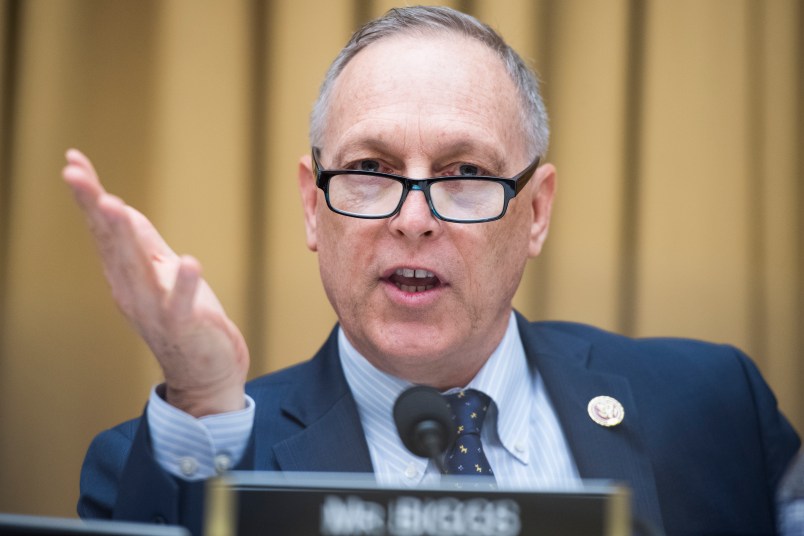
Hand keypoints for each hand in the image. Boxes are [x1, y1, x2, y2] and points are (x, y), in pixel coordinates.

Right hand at [62, 149, 248, 416]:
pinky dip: (184, 284)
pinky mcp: (185, 325)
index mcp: (126, 274)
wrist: (205, 373)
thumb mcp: (163, 272)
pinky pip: (182, 303)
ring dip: (125, 238)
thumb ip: (144, 243)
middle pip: (112, 244)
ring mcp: (156, 308)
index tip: (73, 160)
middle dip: (94, 208)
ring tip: (114, 206)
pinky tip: (189, 260)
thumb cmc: (187, 319)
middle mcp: (132, 290)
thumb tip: (122, 208)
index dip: (89, 195)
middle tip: (75, 174)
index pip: (104, 229)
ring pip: (137, 269)